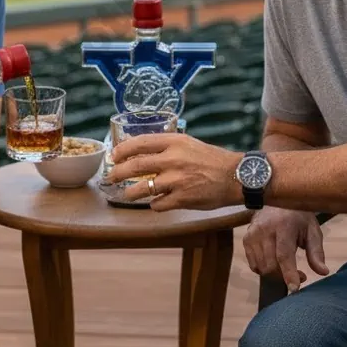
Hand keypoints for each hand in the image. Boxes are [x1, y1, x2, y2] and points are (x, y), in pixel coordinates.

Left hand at [109, 132, 242, 210]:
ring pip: (143, 188)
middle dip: (118, 172)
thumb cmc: (212, 159)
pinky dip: (153, 204)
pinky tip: (155, 202)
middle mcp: (173, 159)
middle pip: (136, 165)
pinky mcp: (182, 199)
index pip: (141, 142)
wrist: (236, 176)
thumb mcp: (189, 143)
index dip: (123, 150)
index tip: (114, 155)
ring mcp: (176, 180)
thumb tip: (144, 150)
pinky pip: (158, 204)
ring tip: (127, 195)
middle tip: (111, 177)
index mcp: (175, 142)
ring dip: (131, 193)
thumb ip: (168, 146)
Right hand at [242, 207, 328, 292]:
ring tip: (287, 268)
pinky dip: (264, 269)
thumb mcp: (312, 230)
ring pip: (262, 267)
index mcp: (283, 226)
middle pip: (271, 265)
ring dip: (275, 274)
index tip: (294, 289)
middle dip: (285, 276)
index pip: (284, 255)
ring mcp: (252, 234)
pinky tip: (274, 262)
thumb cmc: (298, 216)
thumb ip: (316, 252)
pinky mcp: (246, 238)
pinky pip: (253, 264)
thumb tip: (323, 272)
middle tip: (300, 275)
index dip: (289, 274)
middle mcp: (265, 230)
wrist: (276, 198)